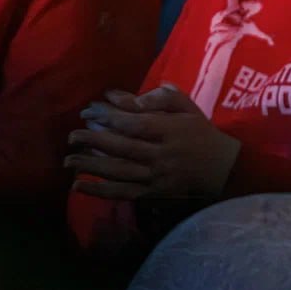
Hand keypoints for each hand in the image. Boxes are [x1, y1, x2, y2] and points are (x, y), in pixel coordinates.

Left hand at [65, 85, 240, 200]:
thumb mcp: (187, 107)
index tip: (88, 112)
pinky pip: (123, 192)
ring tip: (68, 160)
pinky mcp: (153, 193)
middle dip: (94, 141)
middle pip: (123, 147)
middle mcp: (162, 154)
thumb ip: (159, 97)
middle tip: (72, 136)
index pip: (135, 123)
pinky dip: (100, 191)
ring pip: (119, 171)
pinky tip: (79, 186)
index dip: (109, 118)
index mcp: (172, 130)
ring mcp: (157, 176)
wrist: (222, 167)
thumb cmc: (200, 132)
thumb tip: (121, 97)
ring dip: (91, 166)